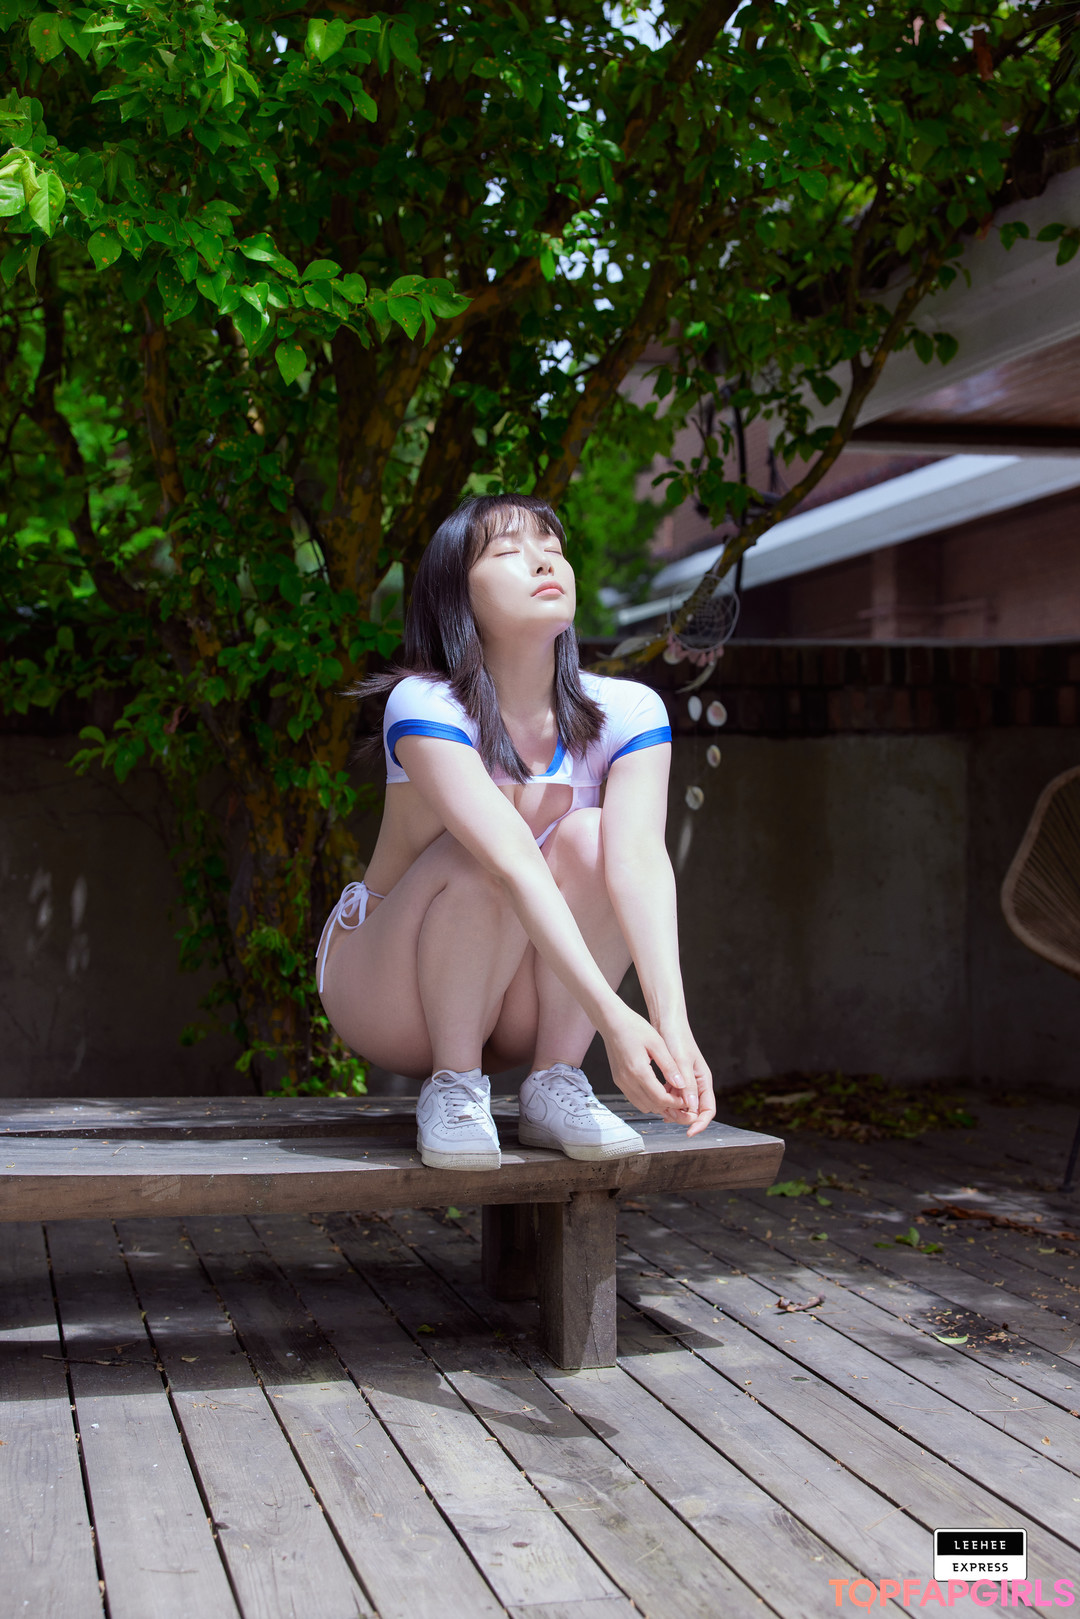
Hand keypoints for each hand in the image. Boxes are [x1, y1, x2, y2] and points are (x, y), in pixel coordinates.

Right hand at [601, 1007, 709, 1132]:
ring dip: (657, 1105)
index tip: (685, 1100)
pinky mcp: (618, 1080)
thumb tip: (681, 1084)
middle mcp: (627, 1080)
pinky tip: (657, 1090)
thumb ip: (669, 1066)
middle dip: (668, 1107)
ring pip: (642, 1105)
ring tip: (670, 1096)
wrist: (611, 1022)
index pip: (660, 1098)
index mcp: (638, 1071)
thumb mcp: (657, 1043)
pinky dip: (647, 1099)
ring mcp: (621, 1082)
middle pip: (652, 1106)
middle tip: (681, 1101)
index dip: (675, 1103)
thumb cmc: (634, 1027)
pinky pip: (635, 1098)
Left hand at [657, 1022, 714, 1136]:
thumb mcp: (682, 1061)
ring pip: (681, 1105)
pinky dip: (665, 1101)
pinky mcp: (673, 1079)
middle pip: (694, 1111)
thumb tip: (691, 1106)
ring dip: (672, 1111)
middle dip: (683, 1118)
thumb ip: (687, 1083)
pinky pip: (671, 1097)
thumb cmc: (677, 1037)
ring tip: (660, 1110)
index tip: (689, 1132)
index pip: (708, 1110)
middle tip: (668, 1117)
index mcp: (703, 1080)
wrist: (666, 1021)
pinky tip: (655, 1102)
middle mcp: (696, 1084)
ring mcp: (685, 1082)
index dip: (700, 1123)